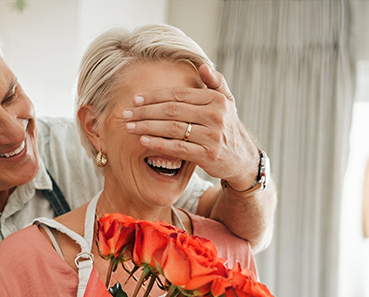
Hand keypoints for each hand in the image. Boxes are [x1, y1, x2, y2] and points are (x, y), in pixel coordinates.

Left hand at [123, 63, 258, 189]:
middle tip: (125, 114)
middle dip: (145, 111)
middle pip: (172, 111)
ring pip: (172, 129)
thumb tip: (203, 66)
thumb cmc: (228, 127)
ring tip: (129, 127)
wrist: (243, 158)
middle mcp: (215, 116)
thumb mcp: (227, 102)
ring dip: (146, 127)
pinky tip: (143, 141)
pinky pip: (177, 148)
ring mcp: (212, 136)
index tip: (135, 99)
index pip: (178, 95)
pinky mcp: (208, 155)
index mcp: (216, 100)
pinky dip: (158, 144)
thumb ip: (216, 83)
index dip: (154, 96)